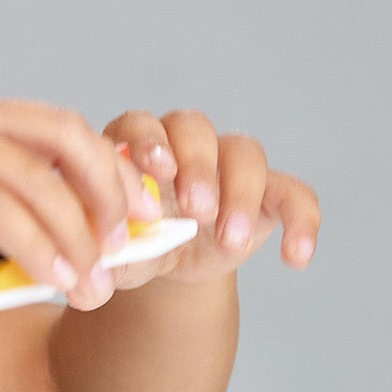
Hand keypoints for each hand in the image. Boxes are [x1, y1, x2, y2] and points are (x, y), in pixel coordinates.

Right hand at [0, 88, 154, 294]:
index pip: (50, 128)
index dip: (95, 171)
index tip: (114, 222)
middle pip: (67, 138)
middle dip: (110, 194)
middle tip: (123, 248)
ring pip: (42, 180)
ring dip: (81, 238)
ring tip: (96, 288)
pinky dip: (38, 247)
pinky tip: (53, 280)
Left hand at [90, 109, 319, 305]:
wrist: (169, 268)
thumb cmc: (133, 245)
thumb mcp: (113, 250)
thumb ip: (100, 246)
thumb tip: (89, 254)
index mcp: (134, 146)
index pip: (138, 123)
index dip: (148, 141)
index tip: (157, 171)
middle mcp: (183, 144)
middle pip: (194, 128)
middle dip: (197, 166)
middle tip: (195, 210)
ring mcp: (228, 164)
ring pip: (244, 152)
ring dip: (240, 193)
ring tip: (229, 238)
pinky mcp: (268, 192)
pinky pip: (295, 194)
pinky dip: (301, 222)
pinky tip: (296, 257)